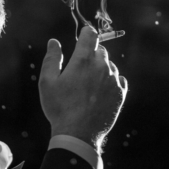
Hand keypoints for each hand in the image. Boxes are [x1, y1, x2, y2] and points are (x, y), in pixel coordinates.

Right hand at [39, 26, 127, 148]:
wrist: (78, 134)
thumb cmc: (60, 108)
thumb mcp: (47, 82)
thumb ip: (51, 58)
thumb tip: (54, 42)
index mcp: (83, 60)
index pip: (90, 34)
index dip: (86, 33)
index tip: (83, 37)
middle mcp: (101, 66)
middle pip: (101, 49)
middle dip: (91, 54)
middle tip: (81, 69)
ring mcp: (113, 79)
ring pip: (110, 65)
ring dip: (101, 68)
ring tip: (89, 85)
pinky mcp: (121, 93)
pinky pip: (119, 79)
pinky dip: (111, 81)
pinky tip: (101, 91)